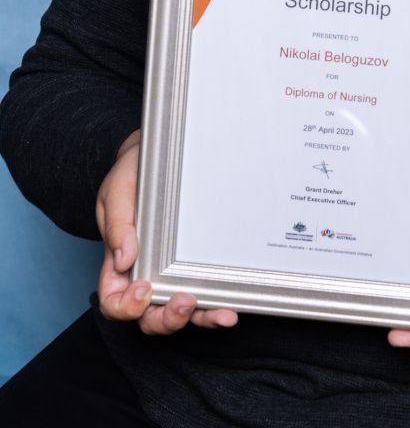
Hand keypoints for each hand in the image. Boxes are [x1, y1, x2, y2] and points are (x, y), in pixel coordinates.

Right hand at [95, 129, 237, 334]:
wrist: (159, 154)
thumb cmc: (131, 175)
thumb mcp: (116, 193)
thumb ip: (117, 225)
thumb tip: (125, 259)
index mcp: (118, 264)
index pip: (114, 301)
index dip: (126, 307)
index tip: (143, 289)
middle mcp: (145, 275)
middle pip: (150, 317)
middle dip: (167, 319)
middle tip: (184, 302)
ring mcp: (172, 273)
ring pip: (182, 311)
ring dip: (201, 318)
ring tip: (221, 314)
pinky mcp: (196, 264)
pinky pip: (205, 291)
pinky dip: (218, 303)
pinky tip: (231, 305)